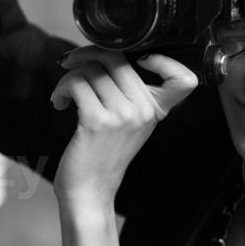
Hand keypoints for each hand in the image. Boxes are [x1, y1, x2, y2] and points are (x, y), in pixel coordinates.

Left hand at [50, 45, 198, 214]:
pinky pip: (77, 83)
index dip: (166, 60)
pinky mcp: (96, 121)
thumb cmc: (103, 155)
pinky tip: (60, 102)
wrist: (90, 191)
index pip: (184, 79)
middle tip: (72, 64)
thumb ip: (131, 94)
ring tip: (65, 93)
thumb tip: (105, 55)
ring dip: (70, 75)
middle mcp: (143, 111)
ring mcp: (122, 115)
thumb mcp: (131, 125)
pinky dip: (62, 88)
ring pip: (92, 69)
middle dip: (88, 54)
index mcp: (155, 110)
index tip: (138, 60)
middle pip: (118, 58)